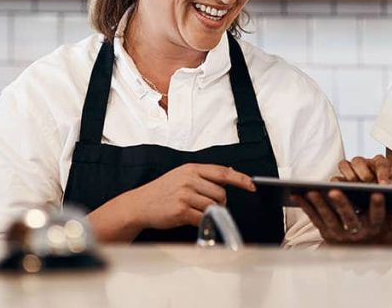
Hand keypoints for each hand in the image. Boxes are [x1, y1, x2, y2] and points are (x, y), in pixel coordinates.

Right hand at [128, 163, 254, 230]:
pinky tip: (193, 219)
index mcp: (191, 169)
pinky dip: (203, 222)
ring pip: (213, 206)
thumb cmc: (162, 191)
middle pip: (221, 193)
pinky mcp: (181, 211)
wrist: (140, 204)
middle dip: (220, 202)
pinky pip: (203, 219)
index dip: (240, 179)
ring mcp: (185, 195)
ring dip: (210, 212)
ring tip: (196, 211)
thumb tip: (228, 175)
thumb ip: (202, 176)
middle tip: (209, 205)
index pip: (222, 172)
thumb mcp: (181, 175)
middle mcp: (189, 180)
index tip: (251, 186)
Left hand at [295, 155, 391, 244]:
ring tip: (312, 190)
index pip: (378, 216)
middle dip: (342, 204)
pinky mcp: (324, 231)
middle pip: (349, 218)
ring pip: (328, 218)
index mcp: (373, 226)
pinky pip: (313, 218)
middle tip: (335, 191)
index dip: (378, 205)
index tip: (379, 192)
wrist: (358, 249)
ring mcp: (339, 232)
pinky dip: (304, 207)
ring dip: (319, 204)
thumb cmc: (376, 227)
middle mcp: (356, 231)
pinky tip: (297, 194)